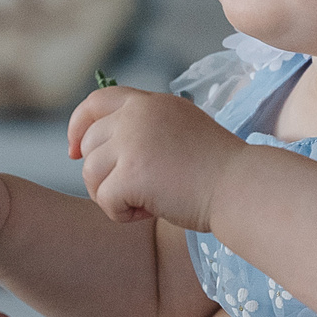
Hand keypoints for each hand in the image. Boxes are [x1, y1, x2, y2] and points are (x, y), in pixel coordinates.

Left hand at [67, 86, 245, 228]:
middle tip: (133, 192)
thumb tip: (105, 148)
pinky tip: (149, 213)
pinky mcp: (131, 174)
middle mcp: (137, 116)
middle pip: (89, 144)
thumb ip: (147, 128)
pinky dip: (121, 214)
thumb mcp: (181, 129)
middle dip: (101, 174)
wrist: (242, 187)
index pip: (96, 101)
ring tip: (145, 203)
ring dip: (112, 196)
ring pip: (91, 173)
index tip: (74, 151)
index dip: (78, 127)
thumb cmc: (219, 169)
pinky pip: (104, 200)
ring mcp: (132, 143)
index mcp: (150, 103)